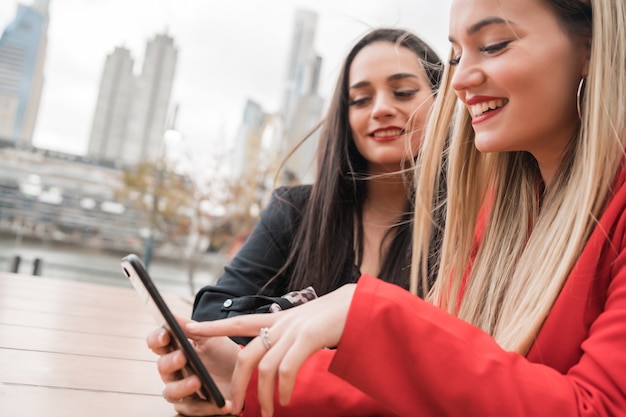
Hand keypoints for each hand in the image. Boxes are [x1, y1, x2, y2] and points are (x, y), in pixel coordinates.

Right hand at [146, 314, 240, 415]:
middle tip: (183, 357)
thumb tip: (172, 315)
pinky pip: (193, 409)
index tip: (165, 336)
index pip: (157, 343)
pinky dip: (207, 406)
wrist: (244, 374)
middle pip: (162, 367)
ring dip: (181, 387)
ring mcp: (182, 389)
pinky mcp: (194, 406)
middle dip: (170, 362)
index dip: (157, 339)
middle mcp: (175, 370)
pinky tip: (220, 402)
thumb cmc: (223, 354)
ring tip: (197, 381)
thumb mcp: (211, 336)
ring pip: (170, 392)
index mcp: (176, 349)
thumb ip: (192, 327)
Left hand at [185, 284, 356, 416]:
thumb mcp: (307, 325)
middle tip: (230, 407)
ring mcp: (294, 329)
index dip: (214, 326)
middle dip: (235, 384)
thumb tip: (280, 358)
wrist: (361, 304)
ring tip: (267, 414)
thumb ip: (290, 336)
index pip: (239, 321)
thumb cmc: (336, 317)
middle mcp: (282, 323)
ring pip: (264, 367)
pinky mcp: (308, 337)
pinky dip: (282, 388)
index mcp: (280, 319)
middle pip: (246, 355)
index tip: (189, 328)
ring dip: (263, 396)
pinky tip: (284, 401)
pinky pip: (286, 368)